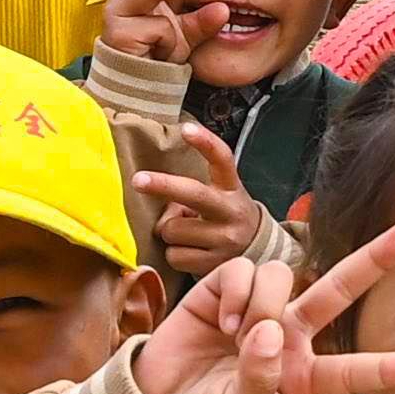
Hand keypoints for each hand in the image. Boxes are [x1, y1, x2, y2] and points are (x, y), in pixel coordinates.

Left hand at [130, 123, 266, 287]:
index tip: (186, 129)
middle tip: (137, 180)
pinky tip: (191, 252)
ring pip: (173, 230)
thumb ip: (194, 194)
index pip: (222, 159)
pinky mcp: (213, 264)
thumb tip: (164, 208)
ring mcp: (224, 240)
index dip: (204, 143)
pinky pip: (174, 256)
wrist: (257, 254)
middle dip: (162, 185)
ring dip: (171, 232)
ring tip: (188, 234)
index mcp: (231, 188)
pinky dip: (175, 254)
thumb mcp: (220, 197)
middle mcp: (230, 212)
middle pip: (192, 194)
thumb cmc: (226, 218)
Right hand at [131, 226, 394, 393]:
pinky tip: (221, 318)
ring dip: (263, 302)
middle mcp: (290, 336)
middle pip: (338, 291)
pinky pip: (244, 270)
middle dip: (374, 260)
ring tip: (237, 334)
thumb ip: (258, 383)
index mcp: (302, 376)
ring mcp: (262, 309)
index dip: (384, 370)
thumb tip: (268, 334)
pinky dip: (235, 292)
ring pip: (284, 275)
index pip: (350, 372)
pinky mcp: (226, 289)